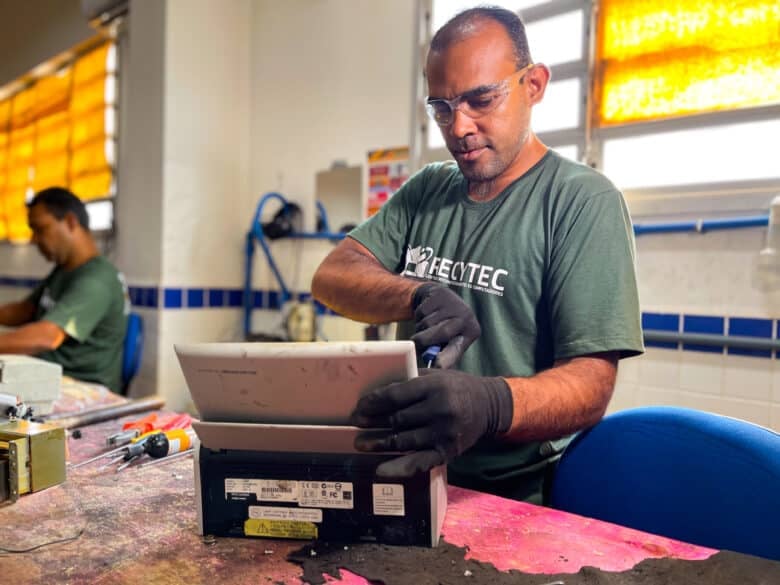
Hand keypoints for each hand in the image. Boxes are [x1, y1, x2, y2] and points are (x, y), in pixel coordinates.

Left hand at [351, 369, 512, 476]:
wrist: (489, 406)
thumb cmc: (457, 387)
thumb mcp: (437, 375)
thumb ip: (411, 380)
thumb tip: (377, 390)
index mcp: (434, 386)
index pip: (395, 396)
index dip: (373, 403)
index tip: (359, 407)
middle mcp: (439, 410)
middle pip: (396, 419)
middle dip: (372, 422)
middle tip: (355, 424)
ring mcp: (443, 433)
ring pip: (403, 441)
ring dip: (378, 444)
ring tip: (360, 443)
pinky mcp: (447, 452)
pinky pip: (419, 462)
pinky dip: (398, 468)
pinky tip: (380, 469)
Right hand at [410, 282, 480, 368]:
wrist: (441, 298)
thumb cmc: (446, 326)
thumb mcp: (451, 341)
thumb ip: (444, 354)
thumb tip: (437, 367)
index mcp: (471, 331)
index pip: (459, 347)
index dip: (448, 357)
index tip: (437, 365)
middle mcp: (466, 316)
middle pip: (443, 333)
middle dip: (424, 341)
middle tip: (415, 344)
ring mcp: (453, 304)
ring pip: (428, 323)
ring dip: (420, 328)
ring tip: (426, 326)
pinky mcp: (440, 293)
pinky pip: (421, 311)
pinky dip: (418, 316)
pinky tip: (426, 314)